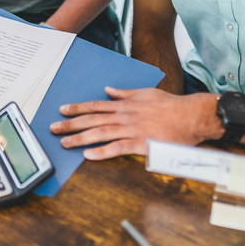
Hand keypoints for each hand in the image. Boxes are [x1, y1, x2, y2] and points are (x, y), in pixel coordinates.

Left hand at [50, 86, 222, 159]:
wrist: (191, 115)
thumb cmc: (171, 105)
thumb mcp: (145, 93)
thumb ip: (125, 94)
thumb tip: (109, 90)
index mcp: (124, 105)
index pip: (95, 106)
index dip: (77, 108)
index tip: (62, 110)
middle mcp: (124, 116)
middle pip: (92, 119)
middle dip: (71, 124)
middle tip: (53, 128)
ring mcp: (132, 129)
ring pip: (100, 133)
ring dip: (80, 138)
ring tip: (65, 143)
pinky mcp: (141, 143)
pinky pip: (118, 148)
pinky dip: (103, 151)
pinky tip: (89, 155)